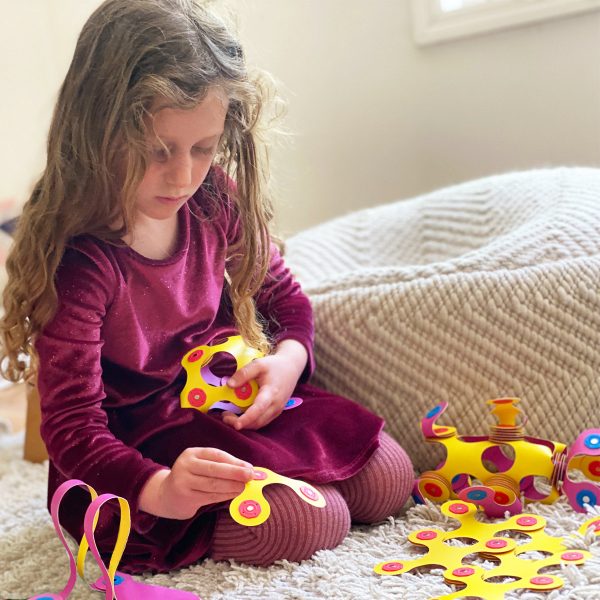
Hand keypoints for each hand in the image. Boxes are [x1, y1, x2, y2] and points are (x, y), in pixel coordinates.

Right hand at [139, 447, 253, 519]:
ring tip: (245, 487)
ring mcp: (183, 482)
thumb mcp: (202, 465)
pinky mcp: (185, 497)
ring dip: (232, 486)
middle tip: (251, 476)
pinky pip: (210, 496)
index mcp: (192, 453)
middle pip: (214, 469)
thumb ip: (221, 465)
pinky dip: (225, 496)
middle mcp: (185, 465)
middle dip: (235, 473)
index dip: (234, 461)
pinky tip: (235, 494)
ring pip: (213, 484)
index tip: (249, 467)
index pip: (216, 455)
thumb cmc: (192, 477)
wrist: (166, 495)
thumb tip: (248, 468)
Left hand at [222, 339, 306, 430]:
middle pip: (257, 421)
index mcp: (271, 393)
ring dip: (244, 424)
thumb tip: (229, 384)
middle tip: (224, 416)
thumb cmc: (275, 365)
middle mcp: (275, 405)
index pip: (259, 409)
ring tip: (229, 416)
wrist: (292, 367)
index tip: (235, 424)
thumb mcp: (259, 364)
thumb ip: (244, 373)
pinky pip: (262, 421)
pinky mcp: (276, 411)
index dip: (247, 418)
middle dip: (240, 423)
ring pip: (259, 424)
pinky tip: (240, 415)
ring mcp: (277, 410)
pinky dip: (251, 421)